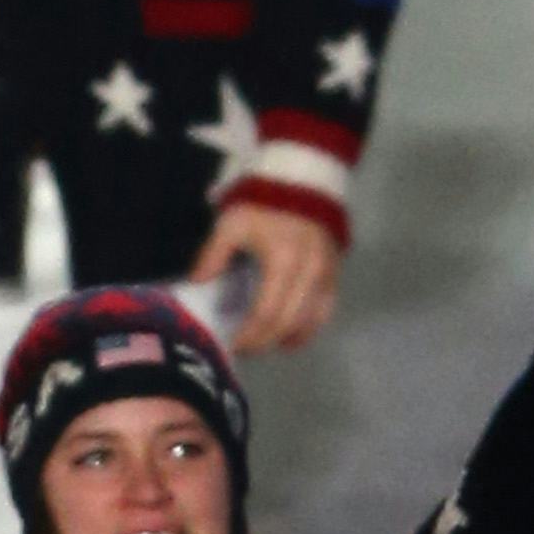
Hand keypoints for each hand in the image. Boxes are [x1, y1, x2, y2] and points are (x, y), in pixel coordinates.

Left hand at [192, 201, 341, 356]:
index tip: (234, 346)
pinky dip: (310, 326)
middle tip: (245, 350)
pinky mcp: (335, 271)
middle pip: (290, 321)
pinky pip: (327, 307)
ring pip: (313, 318)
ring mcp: (327, 272)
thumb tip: (198, 285)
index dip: (252, 335)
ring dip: (289, 337)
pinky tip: (292, 336)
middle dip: (266, 340)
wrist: (300, 183)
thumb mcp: (230, 225)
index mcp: (284, 260)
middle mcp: (311, 270)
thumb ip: (212, 256)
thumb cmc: (261, 205)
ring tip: (265, 344)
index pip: (268, 311)